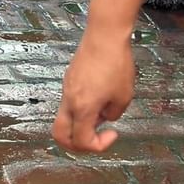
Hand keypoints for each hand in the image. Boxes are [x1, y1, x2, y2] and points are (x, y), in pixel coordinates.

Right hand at [53, 32, 134, 152]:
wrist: (104, 36)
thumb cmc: (116, 65)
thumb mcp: (124, 96)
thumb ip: (112, 114)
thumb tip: (103, 116)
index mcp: (83, 108)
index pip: (81, 141)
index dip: (98, 146)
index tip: (112, 134)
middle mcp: (69, 100)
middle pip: (59, 134)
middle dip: (75, 145)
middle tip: (94, 139)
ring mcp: (67, 88)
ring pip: (65, 118)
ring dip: (81, 125)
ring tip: (102, 112)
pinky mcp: (69, 78)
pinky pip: (69, 103)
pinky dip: (80, 110)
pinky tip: (99, 97)